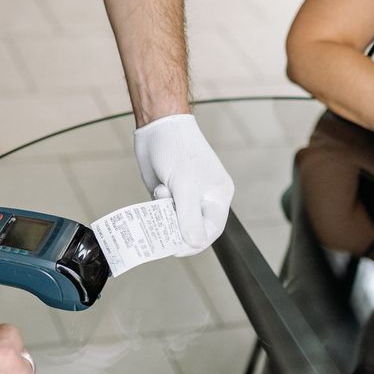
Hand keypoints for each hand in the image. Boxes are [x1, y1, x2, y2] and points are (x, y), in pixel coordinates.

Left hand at [133, 114, 234, 251]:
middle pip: (191, 228)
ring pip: (173, 221)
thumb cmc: (178, 149)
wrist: (158, 125)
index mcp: (217, 197)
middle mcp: (203, 198)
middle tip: (162, 224)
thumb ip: (189, 217)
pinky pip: (161, 211)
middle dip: (176, 227)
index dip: (194, 243)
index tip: (174, 248)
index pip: (210, 231)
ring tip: (162, 192)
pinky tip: (158, 188)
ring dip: (163, 214)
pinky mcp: (168, 192)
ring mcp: (184, 196)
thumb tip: (193, 243)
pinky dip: (156, 207)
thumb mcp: (185, 187)